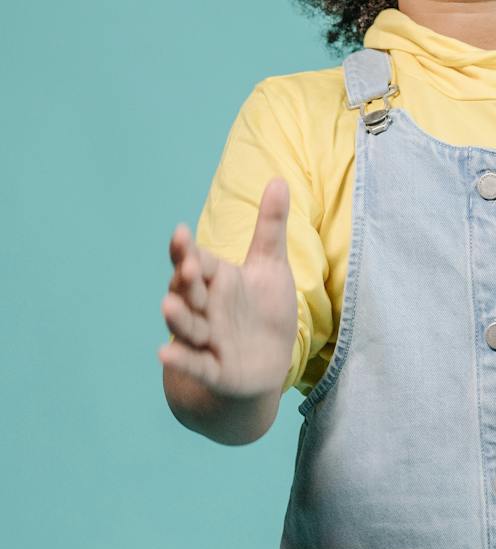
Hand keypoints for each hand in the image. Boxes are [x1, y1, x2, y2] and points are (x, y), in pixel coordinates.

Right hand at [159, 177, 298, 400]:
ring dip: (177, 317)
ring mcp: (207, 339)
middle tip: (185, 265)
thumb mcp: (270, 266)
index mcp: (215, 280)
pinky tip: (163, 353)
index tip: (180, 233)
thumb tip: (279, 179)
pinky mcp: (213, 369)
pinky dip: (181, 360)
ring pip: (187, 327)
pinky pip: (195, 364)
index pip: (196, 261)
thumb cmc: (263, 309)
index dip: (187, 250)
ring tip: (167, 305)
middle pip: (189, 291)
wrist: (266, 362)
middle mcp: (205, 307)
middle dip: (185, 279)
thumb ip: (270, 226)